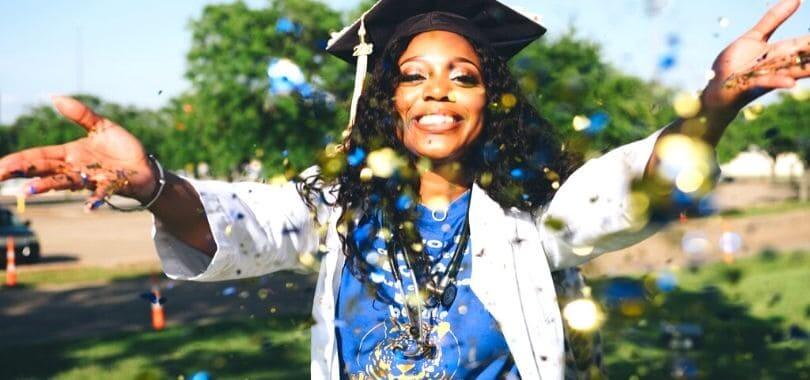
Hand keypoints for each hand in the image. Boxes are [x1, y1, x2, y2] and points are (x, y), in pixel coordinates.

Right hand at [0, 96, 156, 210]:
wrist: (145, 167)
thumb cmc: (122, 148)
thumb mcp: (102, 126)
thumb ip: (80, 114)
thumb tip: (54, 97)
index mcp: (69, 154)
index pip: (37, 157)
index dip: (18, 161)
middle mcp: (75, 168)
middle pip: (44, 170)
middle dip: (22, 174)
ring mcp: (91, 178)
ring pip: (65, 183)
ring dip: (48, 186)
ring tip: (29, 190)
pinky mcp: (110, 186)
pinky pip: (101, 194)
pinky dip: (94, 199)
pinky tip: (88, 206)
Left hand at [703, 0, 808, 116]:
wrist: (717, 87)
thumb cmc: (735, 63)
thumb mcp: (754, 37)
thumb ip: (773, 19)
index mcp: (781, 52)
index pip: (805, 43)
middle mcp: (778, 65)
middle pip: (803, 58)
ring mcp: (767, 76)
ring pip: (791, 72)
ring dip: (806, 70)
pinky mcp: (752, 85)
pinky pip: (767, 84)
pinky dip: (778, 82)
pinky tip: (791, 83)